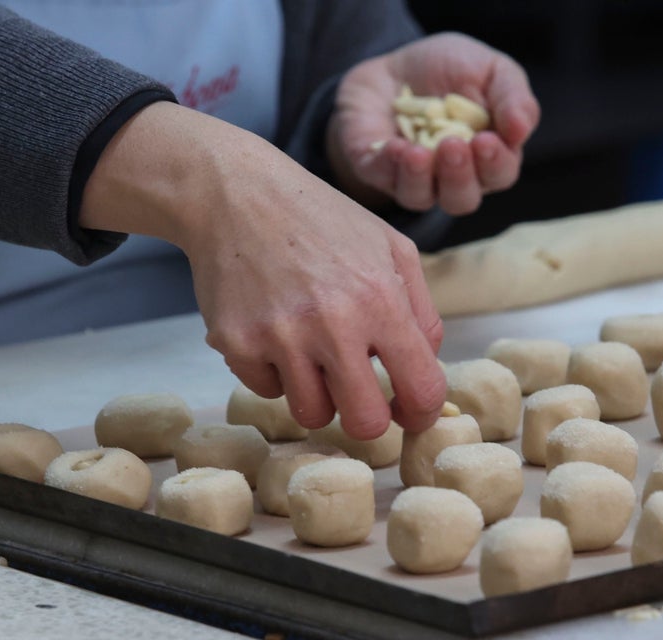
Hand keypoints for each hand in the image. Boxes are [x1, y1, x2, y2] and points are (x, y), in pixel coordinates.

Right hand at [79, 103, 445, 437]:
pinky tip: (272, 332)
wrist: (236, 193)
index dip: (421, 413)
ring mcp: (280, 336)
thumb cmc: (320, 219)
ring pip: (311, 414)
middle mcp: (332, 323)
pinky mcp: (236, 343)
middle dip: (367, 418)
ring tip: (311, 356)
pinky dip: (273, 372)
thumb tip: (427, 367)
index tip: (409, 413)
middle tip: (358, 397)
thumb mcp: (390, 247)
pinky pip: (266, 390)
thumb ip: (420, 311)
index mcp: (380, 299)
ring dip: (317, 395)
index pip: (421, 388)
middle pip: (364, 422)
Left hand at [327, 32, 539, 215]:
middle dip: (459, 176)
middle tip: (453, 146)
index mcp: (486, 157)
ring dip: (421, 178)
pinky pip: (382, 179)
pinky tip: (394, 146)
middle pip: (462, 198)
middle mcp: (450, 178)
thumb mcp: (490, 70)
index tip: (487, 141)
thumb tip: (522, 129)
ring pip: (421, 198)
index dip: (495, 164)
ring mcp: (412, 179)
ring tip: (419, 151)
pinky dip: (388, 165)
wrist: (393, 64)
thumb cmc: (450, 70)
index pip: (499, 174)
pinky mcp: (376, 170)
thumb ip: (512, 97)